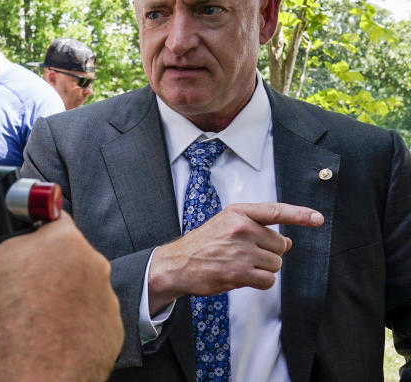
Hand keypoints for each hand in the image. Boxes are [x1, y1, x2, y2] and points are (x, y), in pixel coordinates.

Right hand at [0, 174, 122, 381]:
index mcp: (64, 240)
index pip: (48, 215)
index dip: (24, 227)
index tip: (6, 246)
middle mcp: (95, 266)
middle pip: (62, 251)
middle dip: (37, 261)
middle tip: (7, 285)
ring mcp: (107, 304)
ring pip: (75, 284)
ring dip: (55, 291)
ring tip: (22, 315)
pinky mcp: (111, 336)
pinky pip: (88, 316)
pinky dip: (70, 321)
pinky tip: (42, 334)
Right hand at [148, 201, 324, 312]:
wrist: (177, 263)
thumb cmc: (201, 245)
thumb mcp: (225, 225)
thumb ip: (257, 229)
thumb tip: (288, 241)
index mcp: (237, 213)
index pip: (275, 211)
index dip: (299, 215)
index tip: (317, 218)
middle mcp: (241, 228)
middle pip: (280, 244)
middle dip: (269, 253)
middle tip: (246, 254)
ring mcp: (241, 250)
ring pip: (275, 264)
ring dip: (263, 269)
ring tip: (240, 265)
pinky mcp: (240, 272)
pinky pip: (268, 280)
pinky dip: (259, 282)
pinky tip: (241, 277)